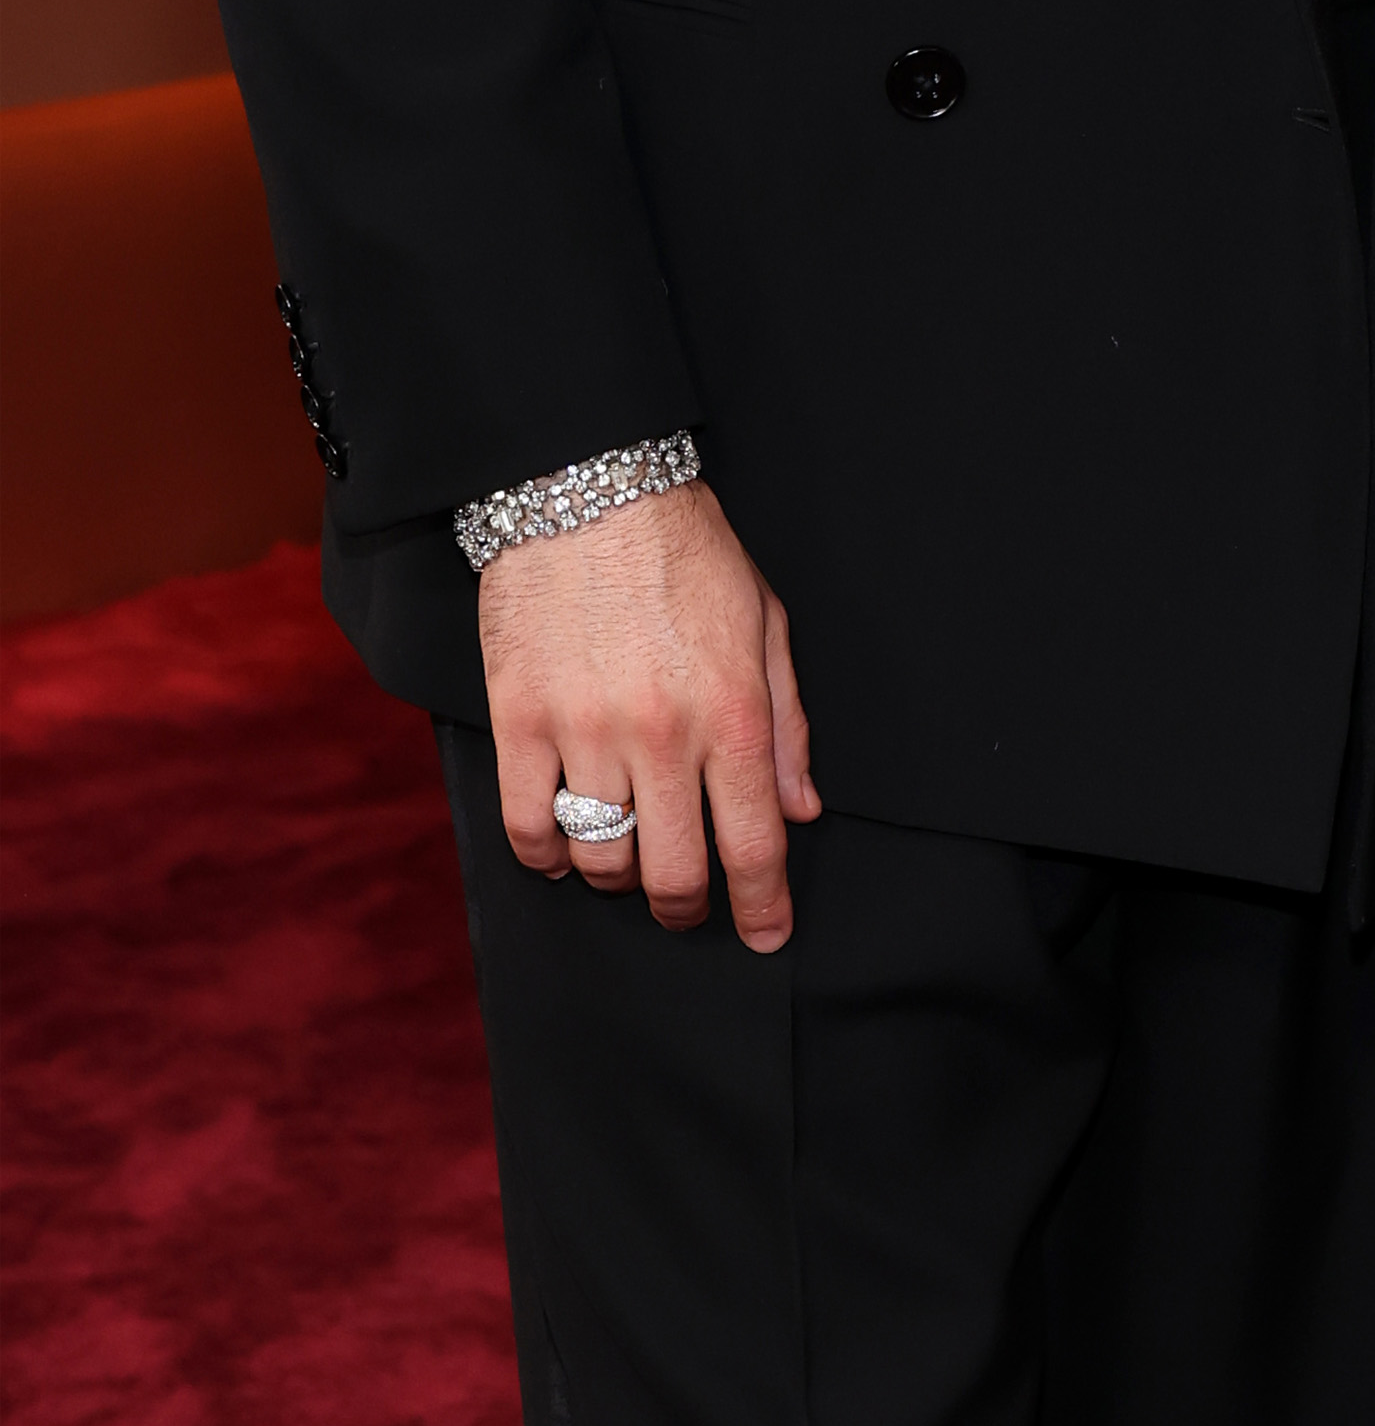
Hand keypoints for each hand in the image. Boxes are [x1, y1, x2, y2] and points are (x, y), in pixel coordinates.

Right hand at [477, 478, 818, 946]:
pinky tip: (561, 845)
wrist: (588, 490)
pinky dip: (545, 854)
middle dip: (686, 907)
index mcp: (733, 712)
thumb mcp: (765, 623)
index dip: (763, 905)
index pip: (753, 843)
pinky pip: (527, 825)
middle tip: (686, 906)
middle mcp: (663, 735)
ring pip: (599, 858)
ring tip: (625, 857)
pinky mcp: (521, 720)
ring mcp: (586, 731)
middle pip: (673, 872)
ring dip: (616, 876)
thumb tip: (801, 808)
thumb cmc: (686, 552)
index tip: (768, 935)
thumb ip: (788, 723)